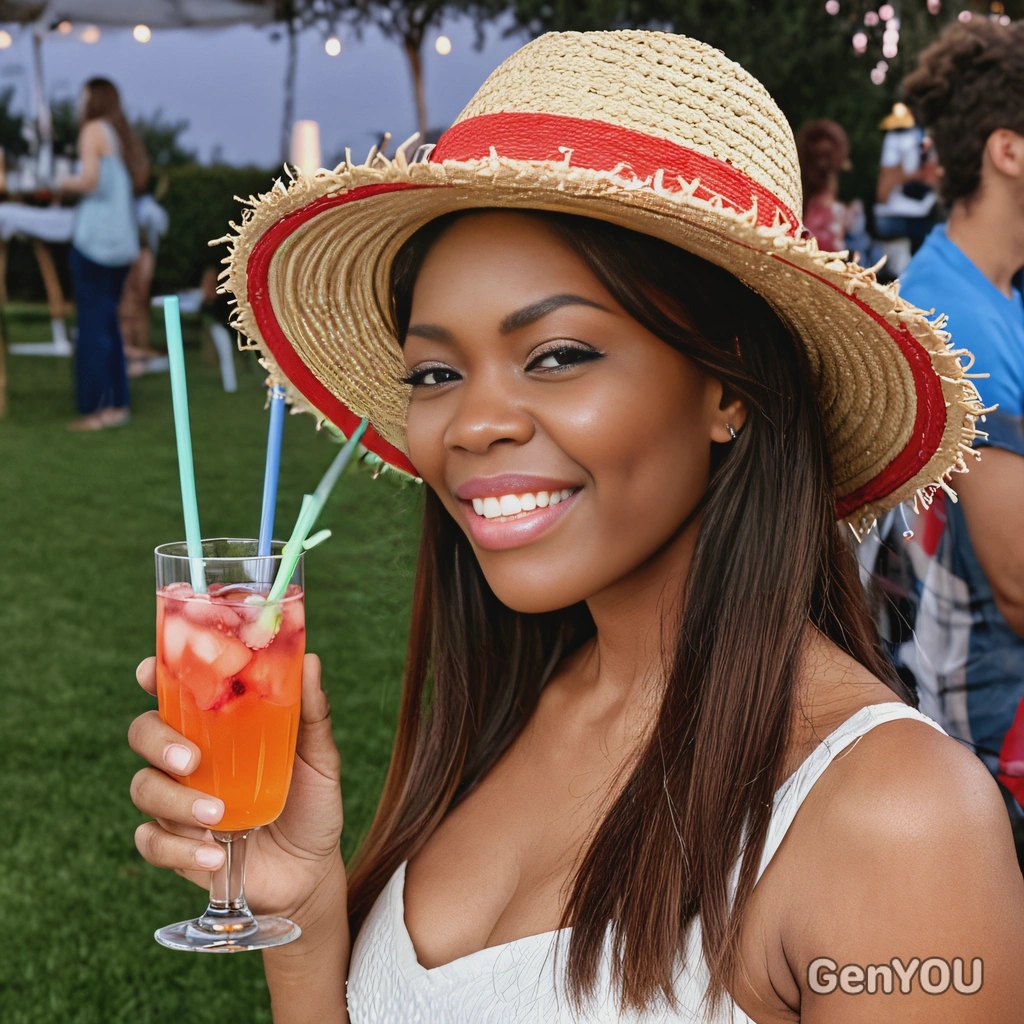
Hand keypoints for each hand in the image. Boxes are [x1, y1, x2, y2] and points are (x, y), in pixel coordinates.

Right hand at [129, 654, 345, 924]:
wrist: (309, 871)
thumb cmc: (311, 803)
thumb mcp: (319, 758)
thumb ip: (312, 714)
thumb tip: (311, 662)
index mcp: (217, 727)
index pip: (175, 693)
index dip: (156, 677)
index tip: (151, 673)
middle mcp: (189, 758)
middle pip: (144, 733)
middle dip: (158, 743)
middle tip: (191, 760)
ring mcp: (177, 801)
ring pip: (144, 788)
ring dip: (175, 801)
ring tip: (218, 816)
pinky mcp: (175, 844)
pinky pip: (150, 841)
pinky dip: (177, 848)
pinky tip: (213, 854)